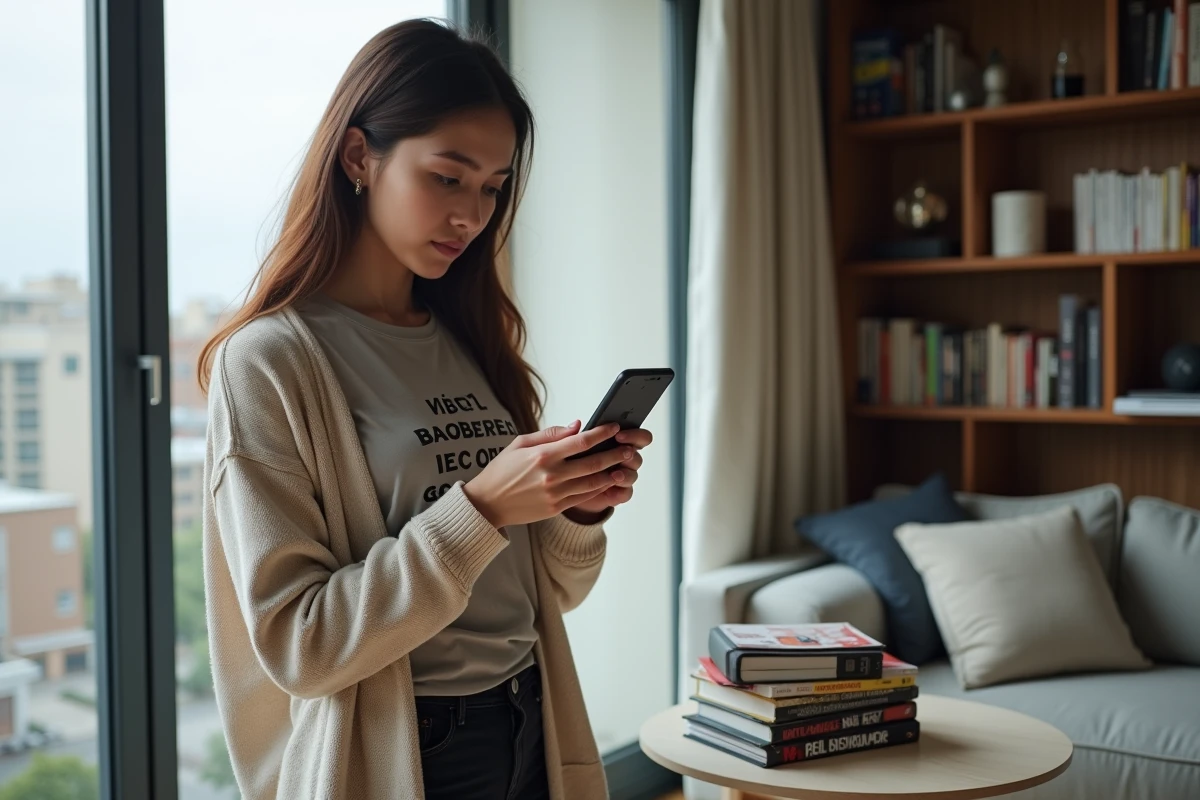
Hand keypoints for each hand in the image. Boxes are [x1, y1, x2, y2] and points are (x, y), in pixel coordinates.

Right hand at [462, 420, 635, 529]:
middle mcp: (552, 475)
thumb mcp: (520, 443)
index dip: (601, 434)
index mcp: (543, 455)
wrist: (488, 504)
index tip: (614, 428)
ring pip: (593, 482)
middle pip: (593, 463)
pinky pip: (584, 497)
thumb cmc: (502, 470)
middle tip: (630, 448)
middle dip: (615, 454)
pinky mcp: (556, 508)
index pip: (581, 442)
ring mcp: (555, 494)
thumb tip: (577, 425)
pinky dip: (599, 488)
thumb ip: (550, 434)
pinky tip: (608, 481)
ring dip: (612, 473)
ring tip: (625, 465)